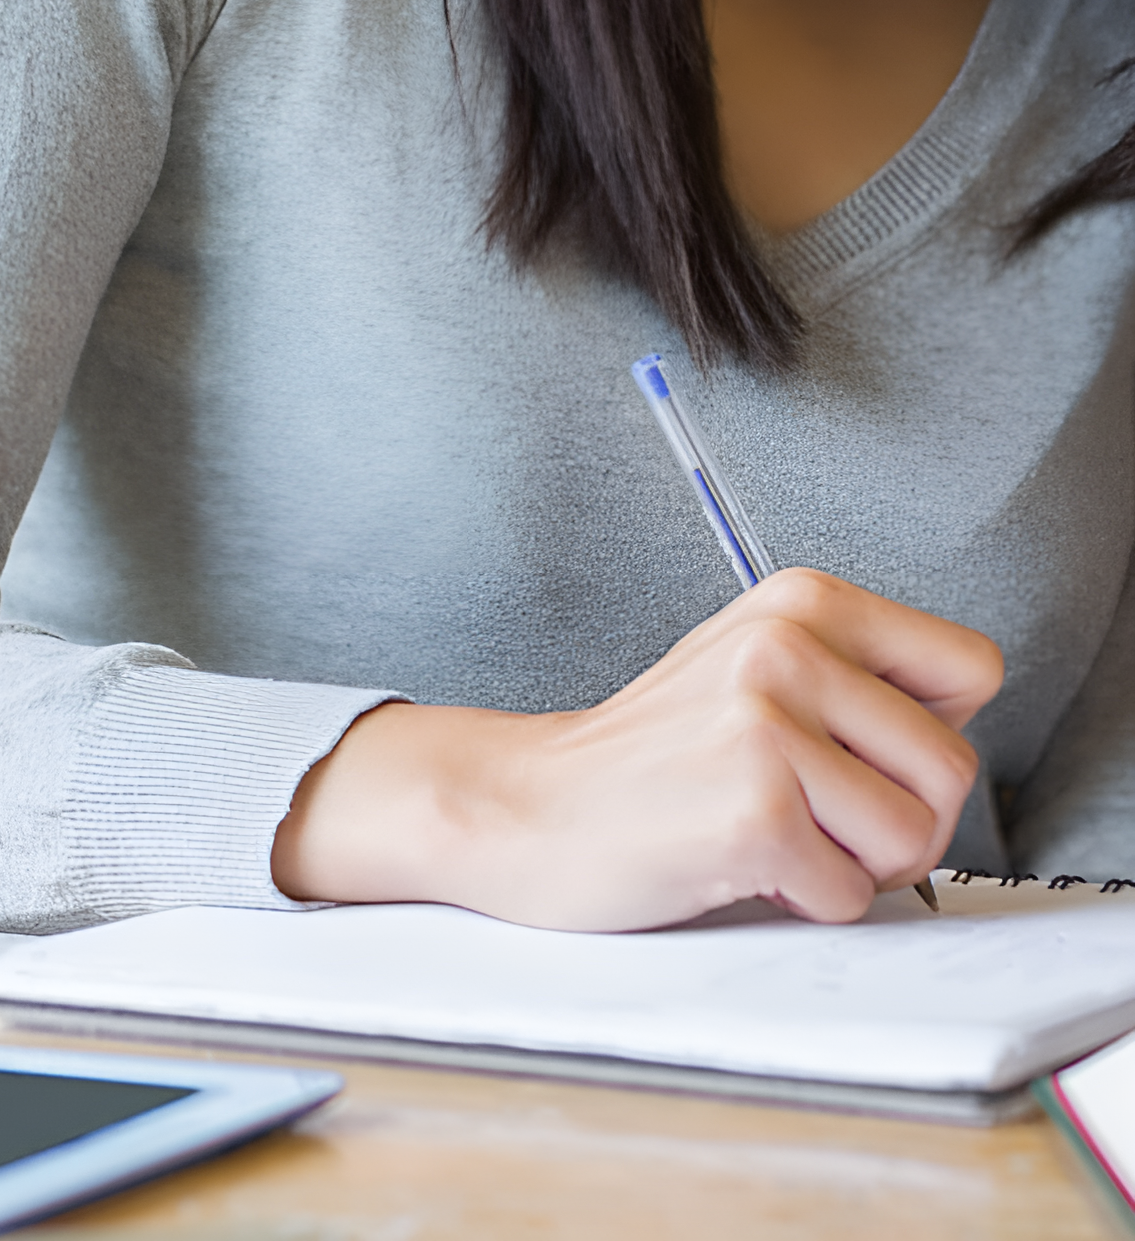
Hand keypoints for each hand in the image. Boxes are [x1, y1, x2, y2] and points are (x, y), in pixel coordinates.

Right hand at [271, 568, 998, 929]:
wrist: (529, 806)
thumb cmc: (650, 758)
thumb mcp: (755, 670)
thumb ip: (857, 678)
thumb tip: (959, 732)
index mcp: (802, 601)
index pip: (972, 667)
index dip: (925, 731)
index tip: (856, 751)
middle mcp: (788, 646)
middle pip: (952, 768)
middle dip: (896, 820)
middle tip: (810, 815)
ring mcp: (765, 726)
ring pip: (912, 838)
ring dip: (849, 864)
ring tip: (772, 835)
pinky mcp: (752, 811)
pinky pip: (847, 894)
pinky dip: (799, 900)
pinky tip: (732, 861)